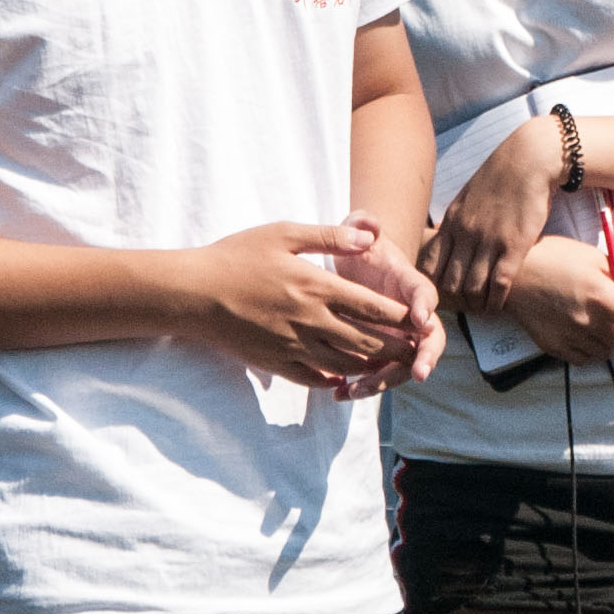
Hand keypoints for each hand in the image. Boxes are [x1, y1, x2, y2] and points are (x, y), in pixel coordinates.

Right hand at [176, 219, 422, 385]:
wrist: (193, 293)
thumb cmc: (237, 256)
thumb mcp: (284, 234)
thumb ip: (330, 237)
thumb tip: (369, 238)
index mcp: (317, 288)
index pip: (372, 307)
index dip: (400, 316)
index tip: (420, 321)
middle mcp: (310, 320)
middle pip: (365, 341)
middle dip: (394, 348)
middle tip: (416, 352)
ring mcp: (292, 345)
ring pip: (343, 364)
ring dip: (369, 367)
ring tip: (388, 368)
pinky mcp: (275, 362)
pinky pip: (312, 377)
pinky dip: (333, 380)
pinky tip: (343, 379)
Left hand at [319, 226, 442, 397]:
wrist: (358, 270)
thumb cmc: (361, 250)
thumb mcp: (359, 231)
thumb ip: (362, 224)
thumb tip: (368, 224)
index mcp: (410, 285)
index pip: (424, 294)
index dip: (425, 307)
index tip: (420, 322)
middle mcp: (412, 316)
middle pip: (429, 341)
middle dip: (426, 358)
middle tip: (419, 373)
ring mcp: (400, 338)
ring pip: (403, 366)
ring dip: (385, 381)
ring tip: (356, 390)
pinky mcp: (383, 354)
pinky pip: (379, 375)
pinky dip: (363, 386)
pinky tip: (339, 393)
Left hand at [425, 118, 569, 312]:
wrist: (529, 159)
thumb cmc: (501, 177)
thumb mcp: (467, 198)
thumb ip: (457, 222)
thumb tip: (447, 240)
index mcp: (452, 222)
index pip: (430, 264)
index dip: (432, 283)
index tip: (441, 292)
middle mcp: (466, 233)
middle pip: (450, 281)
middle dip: (455, 299)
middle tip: (463, 307)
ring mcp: (490, 240)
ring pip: (474, 286)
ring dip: (476, 304)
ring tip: (481, 310)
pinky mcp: (515, 245)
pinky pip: (500, 283)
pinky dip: (496, 300)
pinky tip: (497, 305)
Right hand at [492, 232, 613, 367]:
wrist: (511, 273)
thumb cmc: (556, 257)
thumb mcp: (597, 260)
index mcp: (604, 298)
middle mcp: (589, 323)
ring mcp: (570, 338)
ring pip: (605, 352)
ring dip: (609, 340)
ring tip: (596, 318)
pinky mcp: (553, 347)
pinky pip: (583, 359)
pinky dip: (589, 348)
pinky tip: (581, 328)